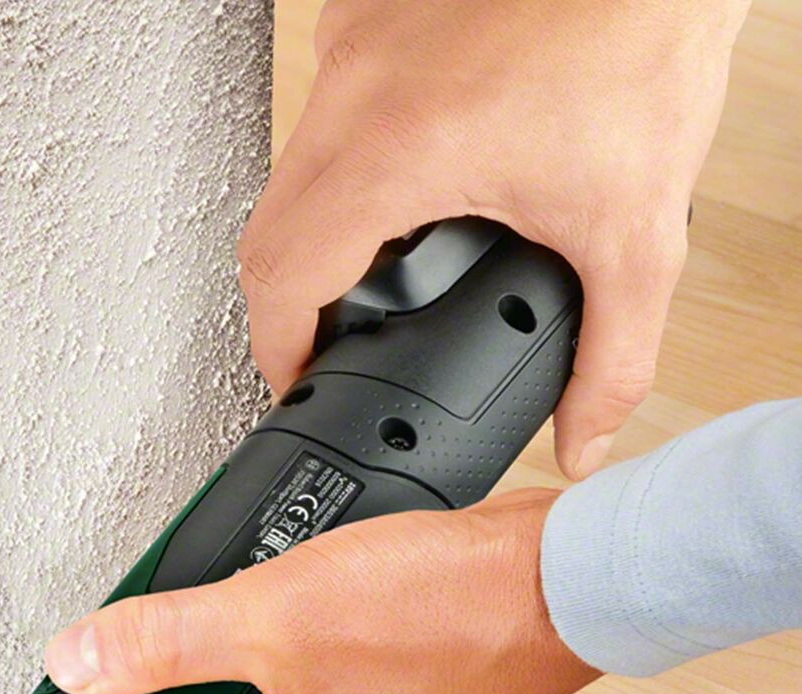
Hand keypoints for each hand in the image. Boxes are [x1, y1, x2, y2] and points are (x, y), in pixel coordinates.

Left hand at [44, 490, 598, 693]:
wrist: (552, 578)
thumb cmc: (441, 618)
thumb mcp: (269, 619)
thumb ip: (163, 643)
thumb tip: (79, 662)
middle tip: (143, 640)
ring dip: (233, 662)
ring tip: (220, 610)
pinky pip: (303, 680)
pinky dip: (280, 644)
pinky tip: (278, 599)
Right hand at [240, 0, 748, 477]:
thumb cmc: (645, 38)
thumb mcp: (633, 229)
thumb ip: (610, 359)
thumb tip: (582, 435)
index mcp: (399, 150)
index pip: (281, 278)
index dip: (280, 353)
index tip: (302, 383)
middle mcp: (355, 89)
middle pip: (265, 234)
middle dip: (287, 307)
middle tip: (328, 343)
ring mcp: (351, 43)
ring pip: (284, 170)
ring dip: (314, 233)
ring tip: (367, 267)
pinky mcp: (364, 14)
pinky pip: (319, 110)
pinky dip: (342, 160)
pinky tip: (400, 170)